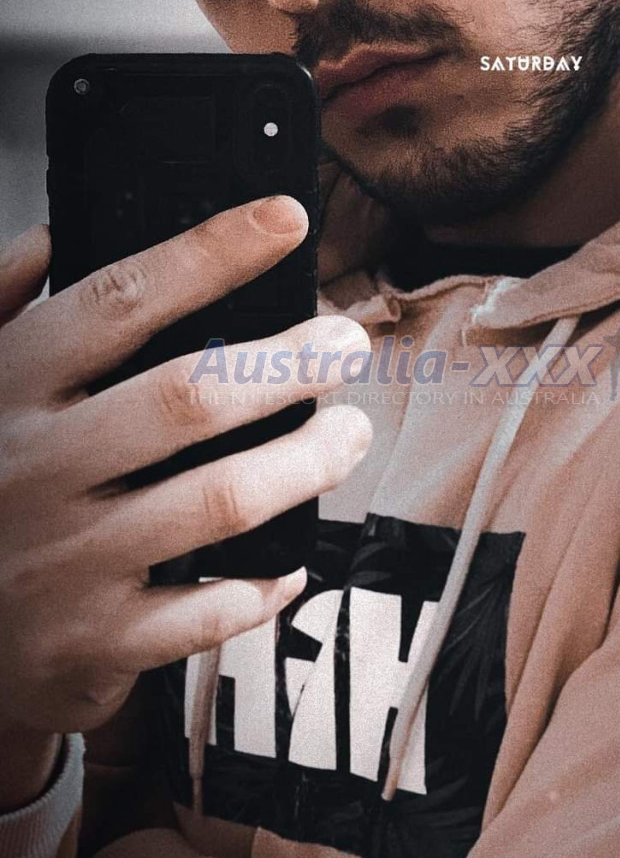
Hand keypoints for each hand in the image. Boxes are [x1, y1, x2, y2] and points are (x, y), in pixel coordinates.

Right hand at [0, 198, 370, 759]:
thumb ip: (1, 311)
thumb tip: (52, 239)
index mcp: (8, 391)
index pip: (119, 301)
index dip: (210, 253)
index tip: (284, 219)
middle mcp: (37, 470)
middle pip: (187, 398)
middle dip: (286, 362)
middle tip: (343, 344)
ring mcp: (68, 559)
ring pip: (219, 500)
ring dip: (305, 462)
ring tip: (348, 432)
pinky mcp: (98, 637)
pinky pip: (207, 611)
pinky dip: (265, 583)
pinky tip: (293, 560)